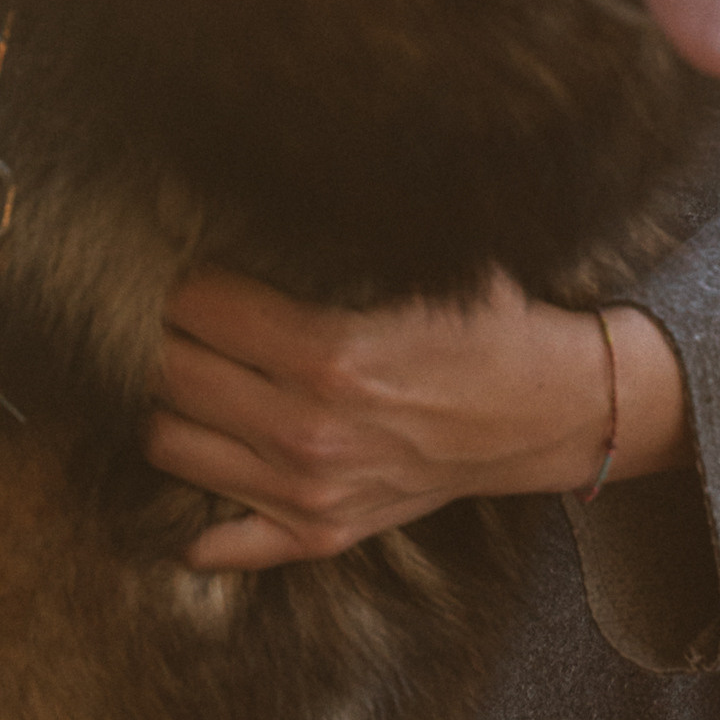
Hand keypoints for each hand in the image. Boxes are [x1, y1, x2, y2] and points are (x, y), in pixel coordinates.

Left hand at [144, 267, 688, 572]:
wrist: (554, 410)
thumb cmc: (491, 323)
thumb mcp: (425, 259)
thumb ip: (340, 231)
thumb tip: (261, 179)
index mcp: (332, 355)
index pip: (199, 307)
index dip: (186, 273)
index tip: (190, 256)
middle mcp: (309, 433)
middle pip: (171, 374)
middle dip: (164, 331)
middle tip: (178, 308)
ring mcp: (310, 494)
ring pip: (172, 448)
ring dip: (171, 402)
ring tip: (191, 366)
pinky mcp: (321, 534)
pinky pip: (219, 540)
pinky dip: (197, 507)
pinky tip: (207, 454)